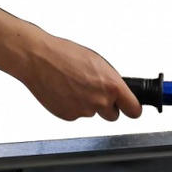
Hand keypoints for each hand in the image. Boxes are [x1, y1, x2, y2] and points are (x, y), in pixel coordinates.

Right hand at [21, 35, 142, 121]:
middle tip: (95, 92)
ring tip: (74, 86)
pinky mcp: (69, 116)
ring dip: (87, 104)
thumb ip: (112, 81)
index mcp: (112, 86)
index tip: (130, 108)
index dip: (132, 109)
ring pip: (93, 113)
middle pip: (113, 116)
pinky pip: (76, 114)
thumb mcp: (98, 63)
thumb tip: (120, 91)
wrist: (37, 59)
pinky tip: (64, 91)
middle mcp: (100, 101)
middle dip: (108, 107)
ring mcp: (84, 111)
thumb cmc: (65, 55)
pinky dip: (72, 106)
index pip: (134, 110)